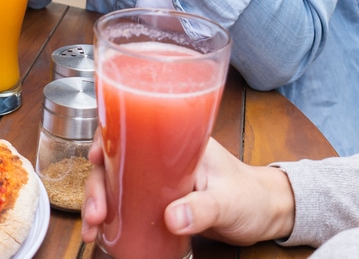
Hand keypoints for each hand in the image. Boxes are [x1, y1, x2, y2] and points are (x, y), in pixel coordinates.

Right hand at [82, 133, 295, 247]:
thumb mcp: (230, 202)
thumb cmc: (253, 197)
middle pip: (117, 160)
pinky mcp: (158, 199)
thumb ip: (204, 209)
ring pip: (116, 182)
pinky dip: (112, 216)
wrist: (266, 216)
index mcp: (178, 140)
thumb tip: (172, 218)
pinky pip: (127, 202)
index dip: (108, 139)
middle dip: (97, 184)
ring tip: (93, 228)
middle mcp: (161, 155)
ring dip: (99, 202)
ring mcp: (157, 178)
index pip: (133, 127)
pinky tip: (102, 231)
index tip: (95, 159)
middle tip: (95, 212)